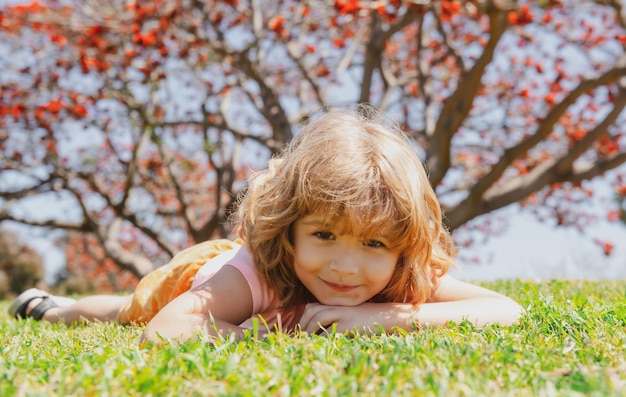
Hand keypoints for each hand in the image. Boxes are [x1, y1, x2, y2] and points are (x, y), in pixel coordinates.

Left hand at [298, 302, 413, 335]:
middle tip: (301, 338)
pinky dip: (322, 339)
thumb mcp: (351, 314)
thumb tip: (320, 331)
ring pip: (317, 318)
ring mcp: (343, 314)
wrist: (389, 316)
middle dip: (303, 325)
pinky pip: (329, 332)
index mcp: (337, 303)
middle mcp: (338, 306)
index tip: (301, 330)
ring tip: (307, 341)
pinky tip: (320, 345)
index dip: (304, 318)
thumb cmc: (370, 318)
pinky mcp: (349, 325)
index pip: (312, 307)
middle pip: (312, 310)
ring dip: (309, 331)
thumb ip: (337, 317)